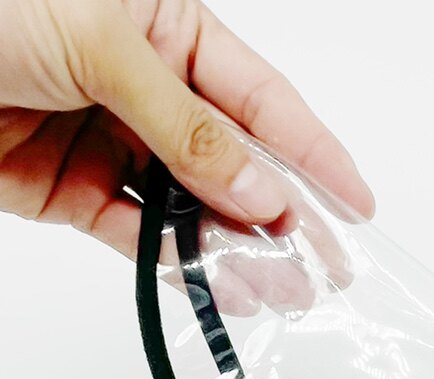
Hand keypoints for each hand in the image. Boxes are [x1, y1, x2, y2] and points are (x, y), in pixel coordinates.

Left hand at [0, 0, 372, 259]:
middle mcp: (145, 83)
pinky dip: (174, 262)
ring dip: (235, 250)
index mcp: (164, 24)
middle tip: (328, 268)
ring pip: (191, 207)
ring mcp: (109, 139)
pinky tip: (215, 283)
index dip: (314, 152)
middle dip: (284, 216)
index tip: (358, 205)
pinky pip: (137, 233)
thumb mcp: (100, 42)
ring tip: (282, 291)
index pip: (260, 99)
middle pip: (234, 162)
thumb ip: (186, 125)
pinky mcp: (70, 189)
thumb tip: (259, 190)